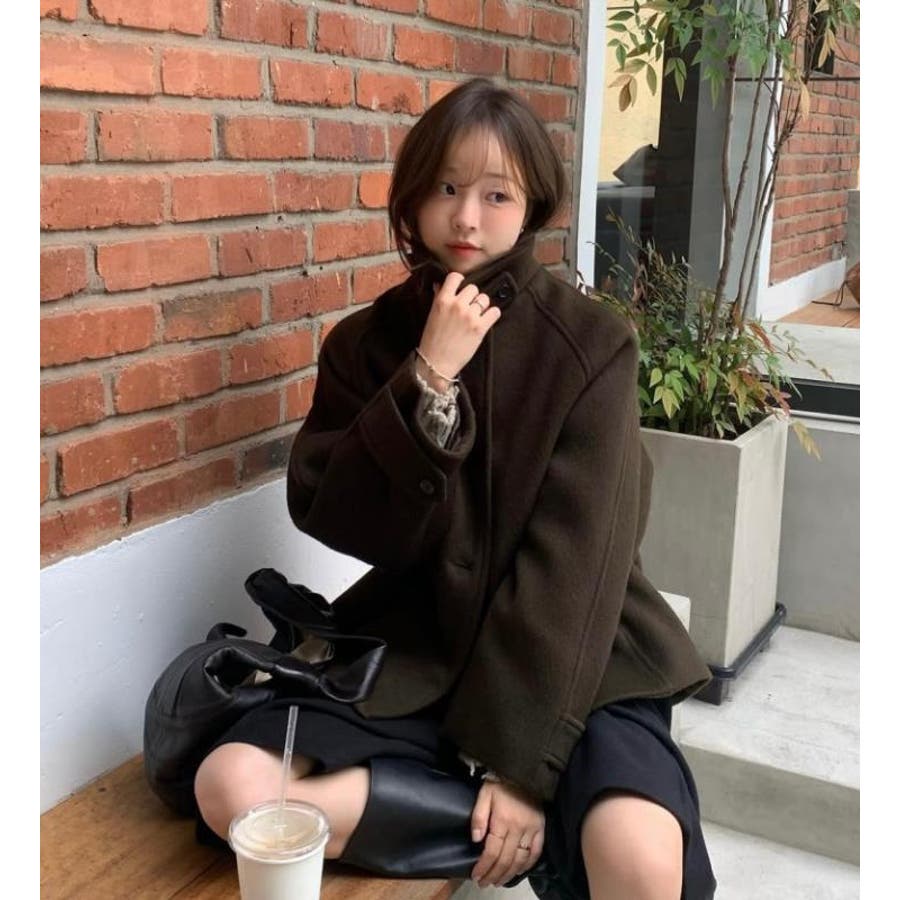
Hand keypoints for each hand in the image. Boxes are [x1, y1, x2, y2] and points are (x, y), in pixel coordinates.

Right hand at [416, 272, 500, 388]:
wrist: (436, 364)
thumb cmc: (432, 341)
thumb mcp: (432, 316)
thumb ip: (438, 298)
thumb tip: (439, 285)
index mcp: (442, 300)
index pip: (455, 277)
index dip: (460, 282)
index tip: (461, 289)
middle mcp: (457, 305)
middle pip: (473, 288)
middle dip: (472, 298)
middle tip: (468, 308)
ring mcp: (469, 316)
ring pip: (484, 299)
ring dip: (482, 306)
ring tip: (476, 317)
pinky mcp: (480, 327)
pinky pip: (495, 311)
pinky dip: (492, 315)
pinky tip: (486, 321)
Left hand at [470, 779, 544, 887]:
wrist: (523, 770)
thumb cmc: (501, 782)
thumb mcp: (484, 794)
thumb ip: (478, 817)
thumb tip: (475, 839)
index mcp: (502, 820)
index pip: (492, 851)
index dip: (484, 866)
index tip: (476, 875)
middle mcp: (518, 828)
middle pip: (505, 859)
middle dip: (494, 874)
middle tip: (485, 883)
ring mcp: (532, 829)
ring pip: (520, 860)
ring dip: (509, 874)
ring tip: (499, 881)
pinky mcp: (541, 828)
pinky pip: (536, 852)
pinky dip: (528, 865)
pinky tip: (518, 871)